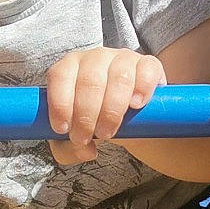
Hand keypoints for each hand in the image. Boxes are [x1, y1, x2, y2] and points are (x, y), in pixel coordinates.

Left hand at [45, 47, 165, 163]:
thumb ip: (68, 150)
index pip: (60, 75)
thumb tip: (86, 150)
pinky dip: (142, 89)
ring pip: (118, 77)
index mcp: (70, 67)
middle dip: (85, 116)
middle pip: (90, 81)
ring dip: (112, 110)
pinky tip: (136, 106)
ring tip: (108, 132)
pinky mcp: (149, 64)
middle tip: (86, 137)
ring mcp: (123, 58)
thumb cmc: (95, 122)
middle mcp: (95, 58)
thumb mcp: (74, 138)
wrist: (128, 118)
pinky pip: (146, 71)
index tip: (64, 129)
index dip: (60, 104)